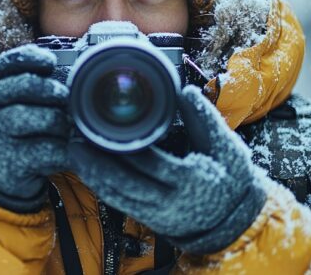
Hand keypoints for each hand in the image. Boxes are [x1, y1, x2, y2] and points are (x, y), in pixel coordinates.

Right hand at [0, 44, 71, 212]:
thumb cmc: (8, 134)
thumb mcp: (5, 106)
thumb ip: (27, 87)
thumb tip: (71, 70)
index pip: (5, 64)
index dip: (30, 58)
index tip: (50, 62)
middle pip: (20, 86)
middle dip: (48, 88)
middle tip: (63, 95)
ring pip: (31, 117)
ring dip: (57, 119)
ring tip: (66, 126)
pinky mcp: (12, 164)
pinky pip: (45, 150)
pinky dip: (63, 148)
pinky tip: (69, 150)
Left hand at [68, 85, 266, 253]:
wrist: (236, 219)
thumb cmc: (231, 177)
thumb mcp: (226, 146)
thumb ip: (204, 119)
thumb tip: (185, 91)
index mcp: (189, 179)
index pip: (149, 162)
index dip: (122, 147)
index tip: (101, 128)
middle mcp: (170, 200)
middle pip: (125, 182)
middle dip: (96, 163)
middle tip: (74, 141)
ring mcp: (158, 213)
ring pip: (117, 196)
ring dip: (93, 175)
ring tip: (74, 152)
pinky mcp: (149, 219)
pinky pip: (119, 203)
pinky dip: (101, 187)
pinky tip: (87, 171)